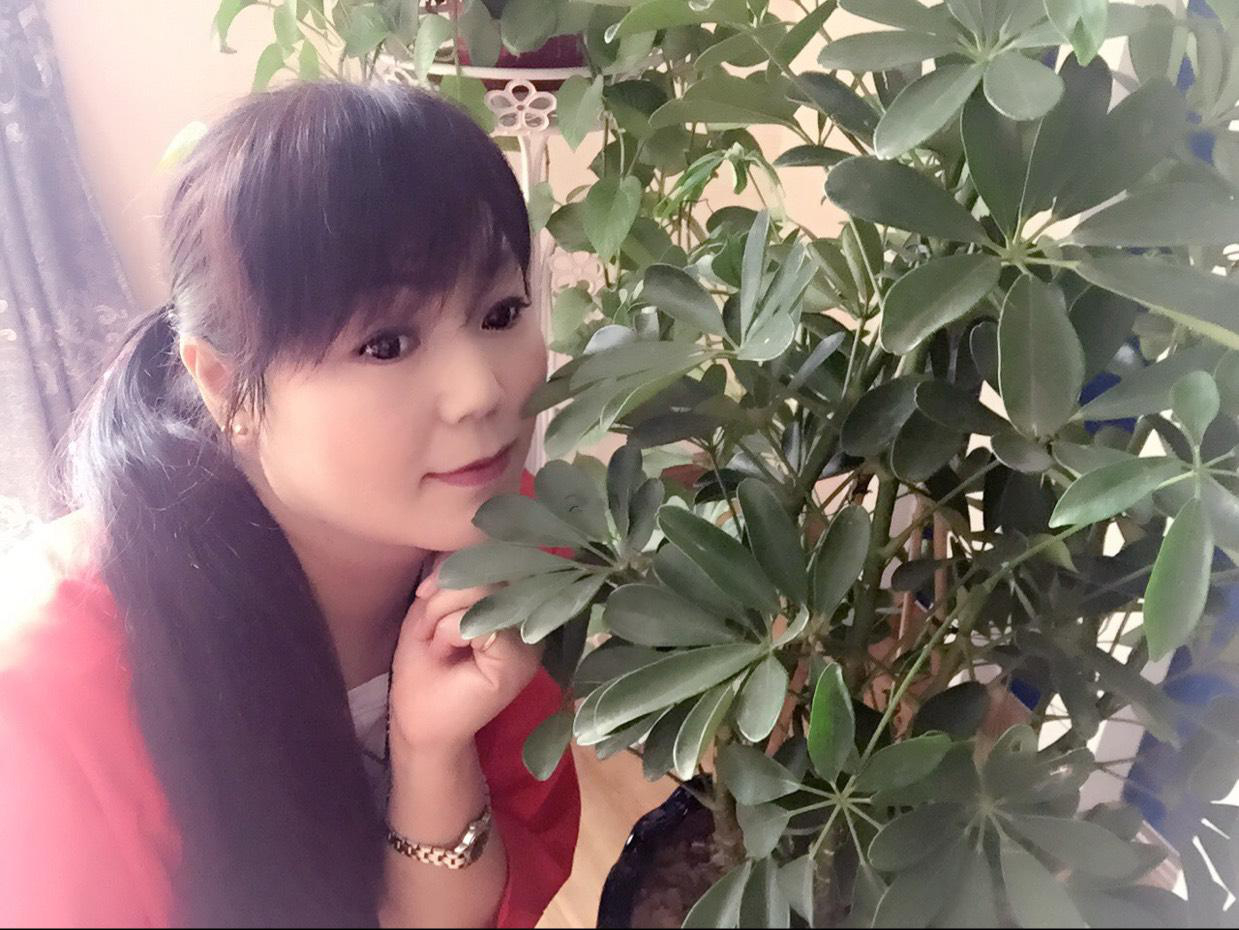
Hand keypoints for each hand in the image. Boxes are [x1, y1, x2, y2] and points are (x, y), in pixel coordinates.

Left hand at [388, 552, 541, 751]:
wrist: (418, 722)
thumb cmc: (424, 665)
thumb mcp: (433, 606)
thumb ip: (454, 572)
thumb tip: (465, 537)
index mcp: (513, 601)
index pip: (492, 555)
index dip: (453, 567)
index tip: (425, 595)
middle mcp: (529, 616)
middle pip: (488, 568)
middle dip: (442, 594)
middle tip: (430, 631)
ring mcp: (529, 638)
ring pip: (484, 591)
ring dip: (441, 615)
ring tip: (438, 645)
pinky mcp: (519, 659)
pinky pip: (482, 620)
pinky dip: (449, 632)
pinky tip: (445, 653)